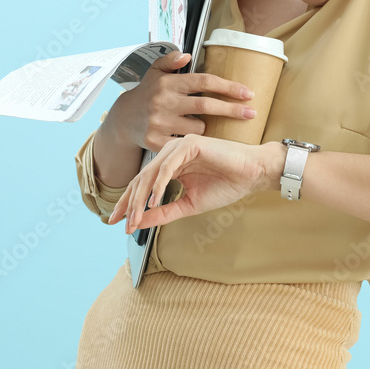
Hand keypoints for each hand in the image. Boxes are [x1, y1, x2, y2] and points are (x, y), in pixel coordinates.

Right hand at [103, 50, 257, 152]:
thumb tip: (187, 55)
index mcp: (168, 83)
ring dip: (207, 127)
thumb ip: (171, 60)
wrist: (123, 120)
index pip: (204, 81)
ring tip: (200, 123)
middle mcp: (164, 101)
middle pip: (207, 105)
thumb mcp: (155, 72)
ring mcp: (160, 123)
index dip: (229, 87)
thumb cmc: (148, 93)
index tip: (248, 93)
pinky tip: (191, 139)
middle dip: (232, 109)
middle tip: (252, 113)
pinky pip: (186, 143)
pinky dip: (193, 141)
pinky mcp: (156, 142)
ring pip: (199, 128)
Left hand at [106, 135, 284, 232]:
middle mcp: (171, 154)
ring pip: (151, 172)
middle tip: (122, 223)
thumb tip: (138, 223)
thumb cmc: (226, 186)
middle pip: (141, 178)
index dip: (129, 204)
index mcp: (171, 166)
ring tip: (136, 217)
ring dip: (141, 197)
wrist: (252, 175)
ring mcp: (179, 147)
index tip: (117, 223)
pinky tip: (155, 200)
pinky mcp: (190, 144)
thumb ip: (164, 212)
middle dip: (129, 203)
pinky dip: (159, 184)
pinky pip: (168, 166)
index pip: (143, 184)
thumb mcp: (189, 205)